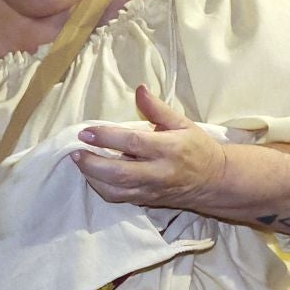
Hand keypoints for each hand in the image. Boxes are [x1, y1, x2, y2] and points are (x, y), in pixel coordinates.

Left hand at [73, 86, 226, 210]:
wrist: (214, 181)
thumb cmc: (196, 148)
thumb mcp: (182, 123)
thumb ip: (157, 109)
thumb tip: (139, 89)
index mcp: (169, 148)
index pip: (132, 142)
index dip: (106, 137)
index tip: (86, 131)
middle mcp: (158, 172)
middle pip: (119, 172)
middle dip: (92, 163)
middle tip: (75, 151)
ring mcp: (151, 190)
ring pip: (115, 190)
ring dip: (92, 177)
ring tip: (79, 161)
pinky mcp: (146, 201)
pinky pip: (118, 198)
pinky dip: (100, 188)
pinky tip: (92, 174)